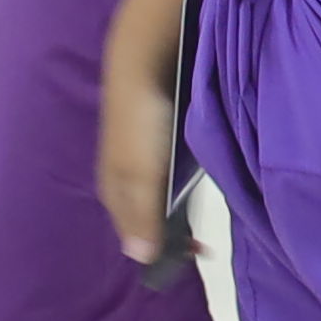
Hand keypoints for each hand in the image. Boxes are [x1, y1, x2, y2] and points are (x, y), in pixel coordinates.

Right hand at [98, 62, 186, 271]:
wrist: (146, 61)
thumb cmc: (141, 123)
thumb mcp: (141, 174)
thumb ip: (142, 215)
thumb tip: (139, 258)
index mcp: (113, 191)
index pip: (133, 235)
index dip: (161, 250)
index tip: (194, 256)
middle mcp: (123, 179)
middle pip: (146, 218)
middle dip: (172, 234)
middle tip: (205, 245)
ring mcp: (140, 159)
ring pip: (159, 197)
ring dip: (180, 212)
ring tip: (207, 223)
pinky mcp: (157, 140)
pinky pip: (169, 175)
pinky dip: (184, 187)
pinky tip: (200, 184)